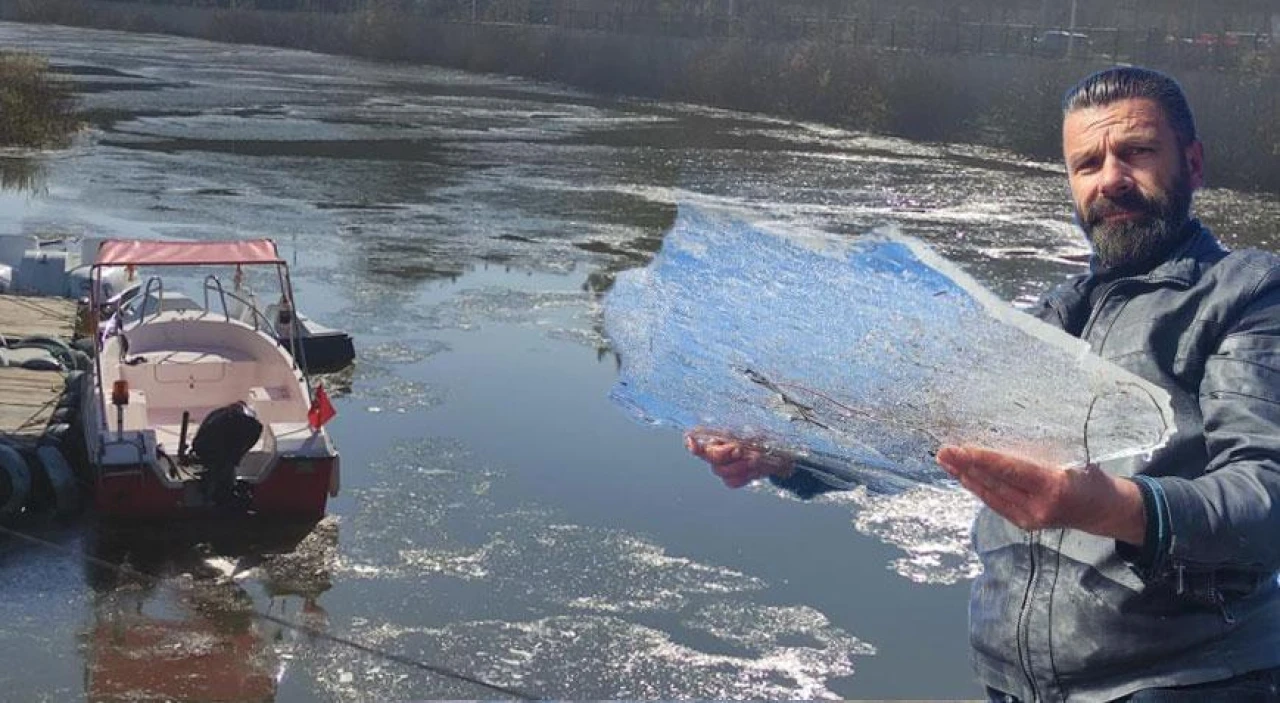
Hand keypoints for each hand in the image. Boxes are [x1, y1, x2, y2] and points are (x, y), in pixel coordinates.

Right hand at [685, 429, 794, 488]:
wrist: (778, 457)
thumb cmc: (763, 440)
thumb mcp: (753, 433)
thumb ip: (739, 437)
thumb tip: (732, 445)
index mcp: (719, 439)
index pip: (701, 443)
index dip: (694, 445)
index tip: (690, 441)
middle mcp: (716, 454)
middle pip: (712, 458)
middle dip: (726, 455)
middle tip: (740, 450)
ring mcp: (722, 468)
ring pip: (722, 472)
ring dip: (740, 466)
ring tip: (755, 458)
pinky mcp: (731, 480)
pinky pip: (732, 482)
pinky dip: (745, 476)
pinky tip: (753, 470)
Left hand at [936, 445, 1144, 544]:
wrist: (1105, 511)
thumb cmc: (1091, 478)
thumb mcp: (1076, 460)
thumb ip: (1042, 455)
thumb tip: (1006, 436)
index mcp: (1053, 487)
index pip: (1010, 470)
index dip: (983, 459)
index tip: (960, 449)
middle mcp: (1038, 507)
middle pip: (994, 484)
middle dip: (965, 467)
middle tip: (942, 451)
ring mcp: (1030, 519)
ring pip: (991, 495)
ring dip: (966, 477)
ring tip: (946, 462)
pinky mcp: (1025, 524)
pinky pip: (997, 503)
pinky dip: (979, 489)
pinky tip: (964, 478)